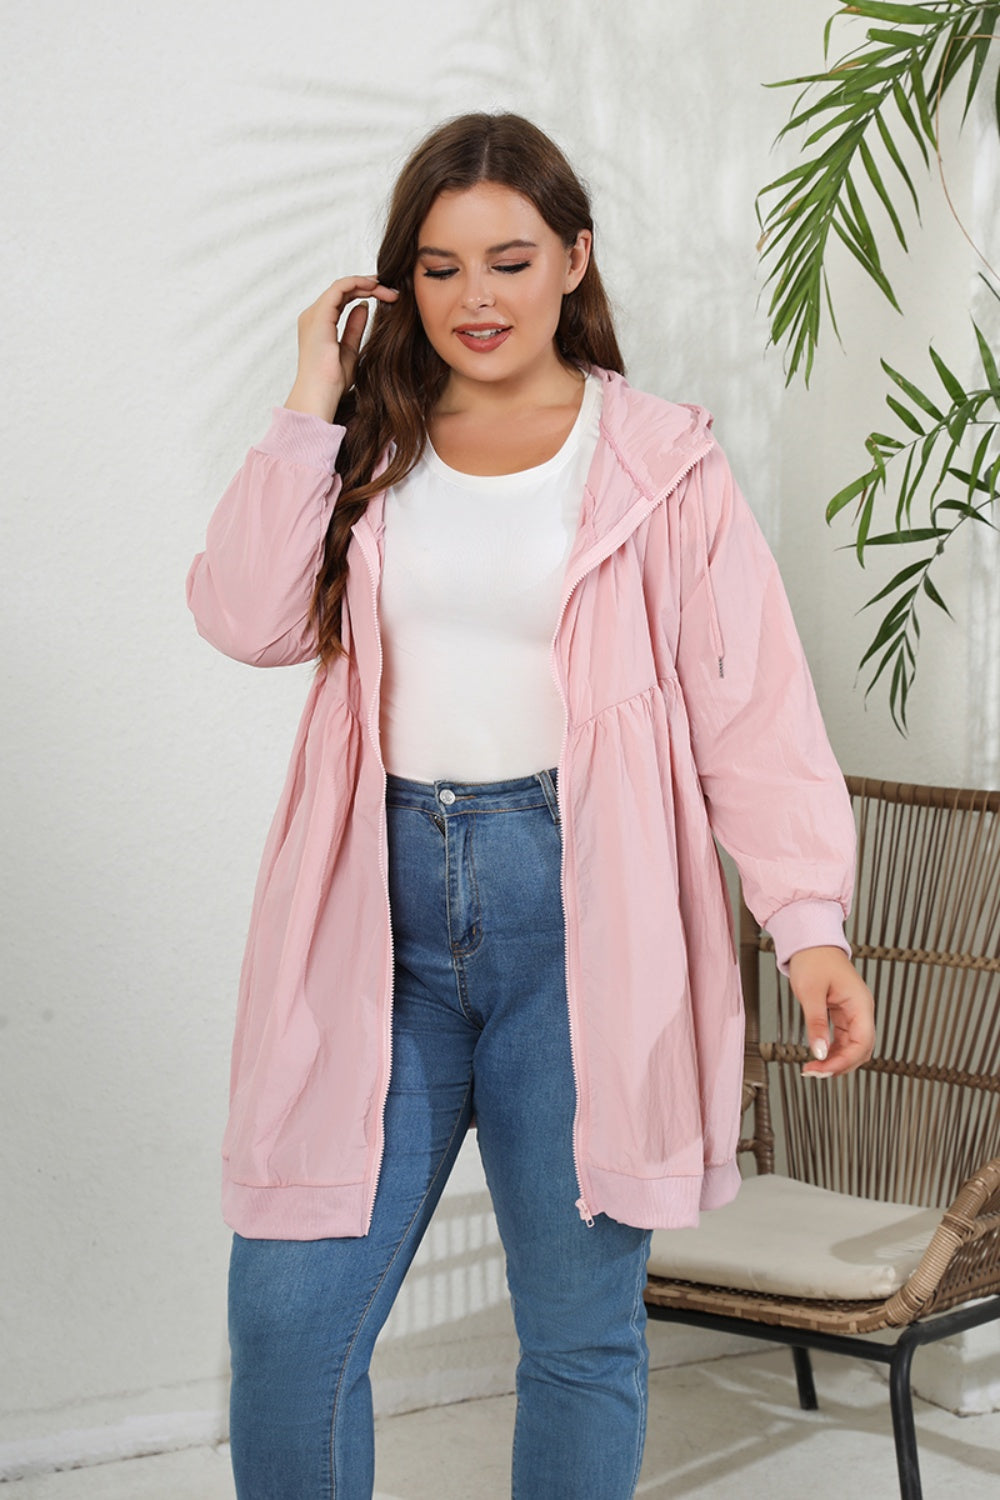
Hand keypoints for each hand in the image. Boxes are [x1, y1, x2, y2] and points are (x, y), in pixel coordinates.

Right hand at [284, 274, 399, 420]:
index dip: (364, 293)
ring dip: (367, 284)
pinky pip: (339, 288)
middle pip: (343, 290)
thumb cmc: (332, 382)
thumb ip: (354, 328)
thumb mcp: (350, 350)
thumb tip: (363, 306)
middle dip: (369, 287)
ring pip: (342, 286)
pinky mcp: (319, 315)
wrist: (322, 394)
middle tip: (393, 291)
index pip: (342, 299)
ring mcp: (314, 314)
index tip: (387, 297)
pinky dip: (358, 283)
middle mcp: (313, 316)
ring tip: (388, 289)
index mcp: (318, 325)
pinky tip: (375, 286)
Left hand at [787, 946, 874, 1077]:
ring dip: (836, 1061)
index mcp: (860, 1004)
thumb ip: (816, 1023)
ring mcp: (853, 1013)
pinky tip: (819, 1056)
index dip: (844, 1061)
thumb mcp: (811, 992)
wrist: (811, 942)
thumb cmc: (814, 959)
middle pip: (860, 1050)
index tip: (822, 1069)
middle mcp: (861, 1011)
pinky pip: (843, 1039)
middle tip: (815, 1072)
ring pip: (852, 1047)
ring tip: (814, 1068)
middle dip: (840, 1066)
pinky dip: (833, 1050)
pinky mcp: (843, 1014)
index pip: (862, 1043)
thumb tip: (819, 1051)